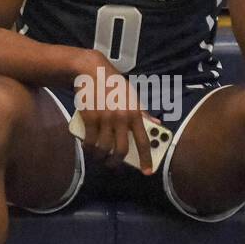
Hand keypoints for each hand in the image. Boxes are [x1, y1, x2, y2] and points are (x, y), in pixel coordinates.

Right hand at [74, 50, 161, 174]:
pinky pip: (89, 141)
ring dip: (100, 157)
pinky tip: (88, 148)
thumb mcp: (132, 96)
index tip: (148, 172)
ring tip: (99, 157)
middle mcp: (121, 118)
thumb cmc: (114, 85)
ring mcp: (104, 119)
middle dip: (116, 163)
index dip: (146, 159)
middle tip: (113, 165)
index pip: (144, 141)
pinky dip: (88, 148)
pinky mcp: (89, 118)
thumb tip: (156, 124)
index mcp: (135, 113)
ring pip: (104, 149)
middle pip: (121, 150)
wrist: (92, 71)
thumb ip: (143, 112)